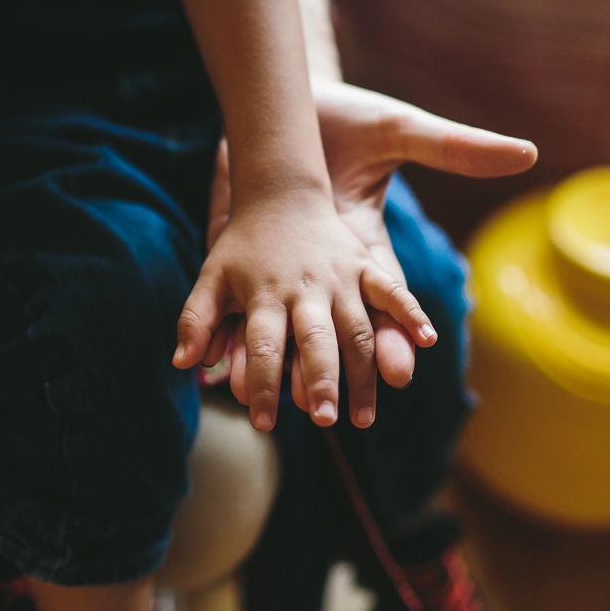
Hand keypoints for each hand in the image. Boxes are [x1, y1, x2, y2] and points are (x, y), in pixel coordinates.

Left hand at [178, 189, 436, 431]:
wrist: (277, 186)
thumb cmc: (241, 243)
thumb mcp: (211, 276)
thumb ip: (196, 320)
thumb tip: (181, 363)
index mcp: (265, 295)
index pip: (264, 347)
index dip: (263, 386)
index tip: (263, 423)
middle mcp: (305, 290)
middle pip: (315, 342)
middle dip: (318, 382)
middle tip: (322, 419)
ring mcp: (338, 278)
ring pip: (355, 330)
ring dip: (362, 374)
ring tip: (363, 418)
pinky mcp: (362, 265)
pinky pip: (390, 289)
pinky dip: (410, 313)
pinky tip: (428, 340)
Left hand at [206, 78, 535, 392]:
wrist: (284, 100)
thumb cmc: (348, 115)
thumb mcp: (400, 130)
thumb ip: (455, 147)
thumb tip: (526, 153)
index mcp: (362, 244)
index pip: (383, 300)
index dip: (393, 334)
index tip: (400, 369)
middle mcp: (323, 267)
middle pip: (337, 329)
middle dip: (343, 370)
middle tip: (349, 413)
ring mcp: (279, 266)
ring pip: (283, 326)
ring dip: (282, 362)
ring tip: (283, 398)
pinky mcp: (236, 254)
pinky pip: (233, 302)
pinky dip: (226, 332)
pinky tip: (221, 365)